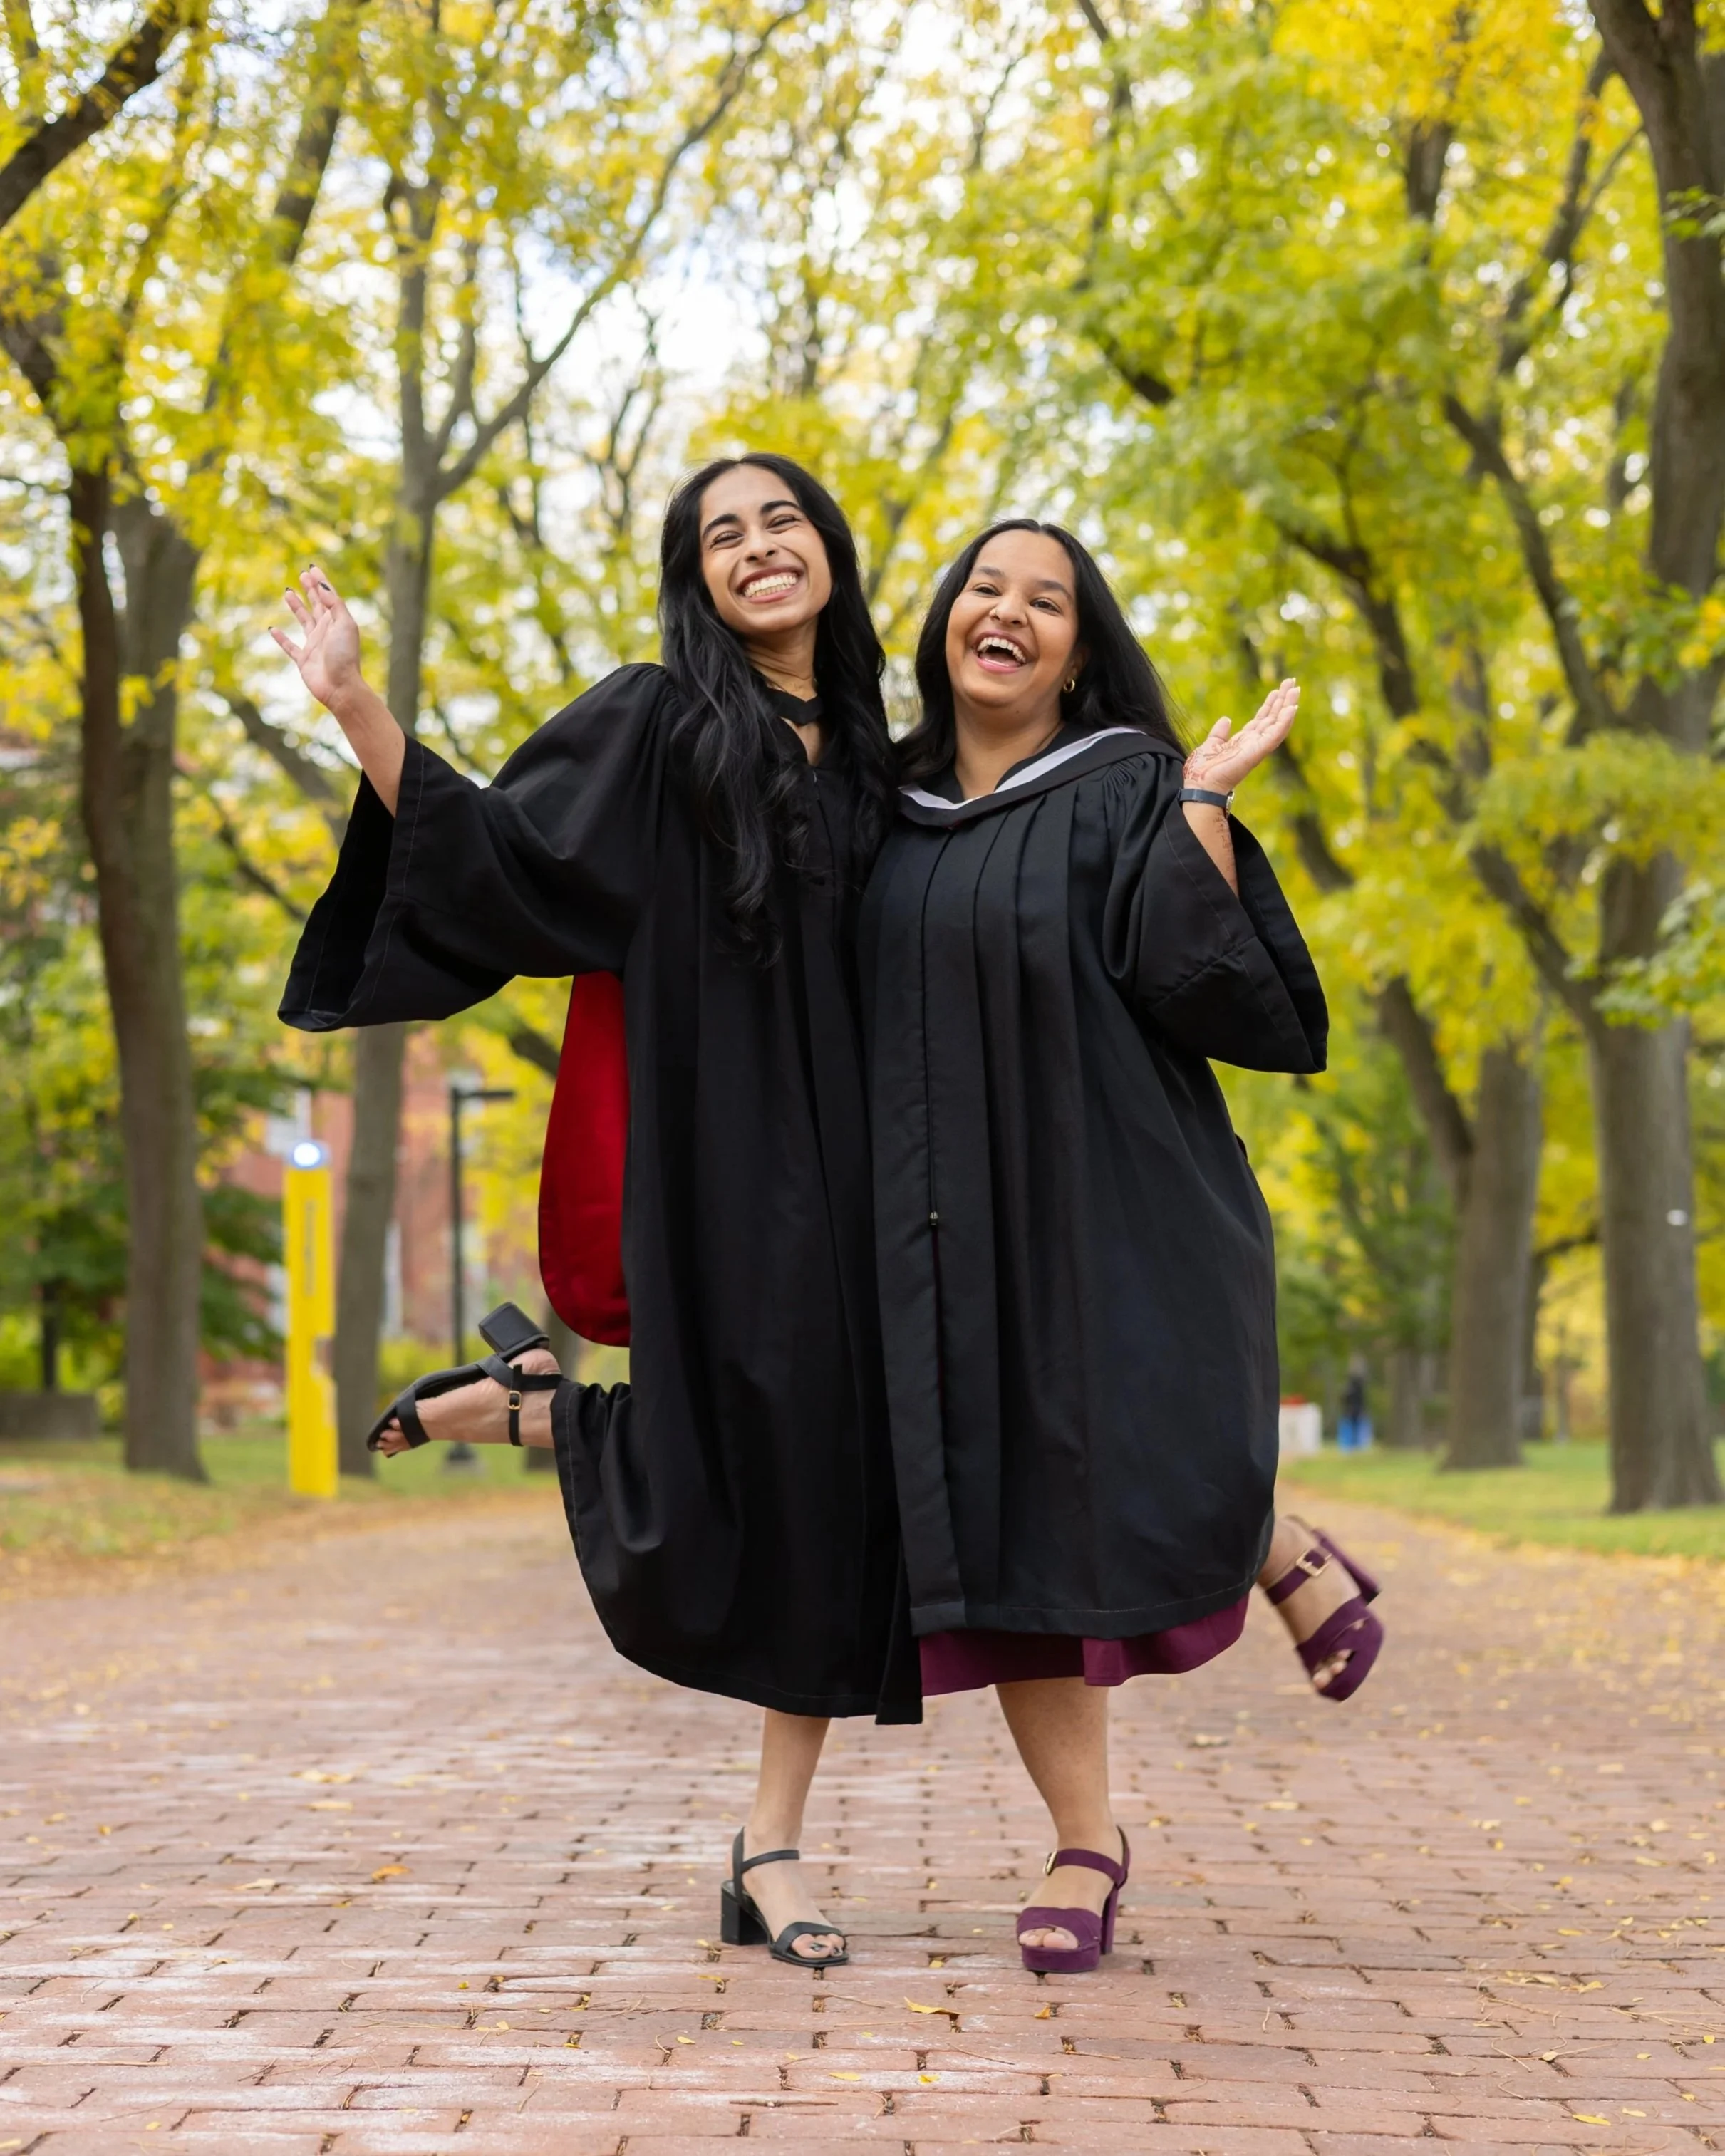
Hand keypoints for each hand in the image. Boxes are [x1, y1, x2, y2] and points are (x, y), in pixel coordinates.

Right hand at [270, 565, 366, 715]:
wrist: (340, 687)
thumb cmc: (345, 656)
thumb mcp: (344, 624)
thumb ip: (334, 604)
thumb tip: (322, 585)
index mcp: (337, 622)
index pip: (328, 597)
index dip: (320, 582)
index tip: (312, 567)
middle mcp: (326, 631)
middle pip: (316, 605)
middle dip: (310, 589)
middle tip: (302, 574)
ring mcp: (314, 645)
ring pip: (303, 621)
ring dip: (296, 606)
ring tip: (288, 592)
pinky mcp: (303, 660)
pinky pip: (289, 647)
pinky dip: (281, 638)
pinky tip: (272, 629)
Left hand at [1184, 679, 1299, 796]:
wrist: (1200, 786)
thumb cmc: (1203, 772)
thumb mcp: (1210, 744)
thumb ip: (1219, 733)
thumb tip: (1226, 719)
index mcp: (1243, 741)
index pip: (1262, 719)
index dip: (1270, 704)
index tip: (1278, 690)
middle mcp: (1254, 743)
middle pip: (1273, 718)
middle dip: (1283, 700)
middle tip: (1292, 682)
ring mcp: (1258, 748)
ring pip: (1278, 724)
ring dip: (1288, 706)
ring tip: (1296, 689)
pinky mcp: (1258, 752)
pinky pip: (1275, 735)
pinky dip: (1285, 721)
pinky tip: (1292, 708)